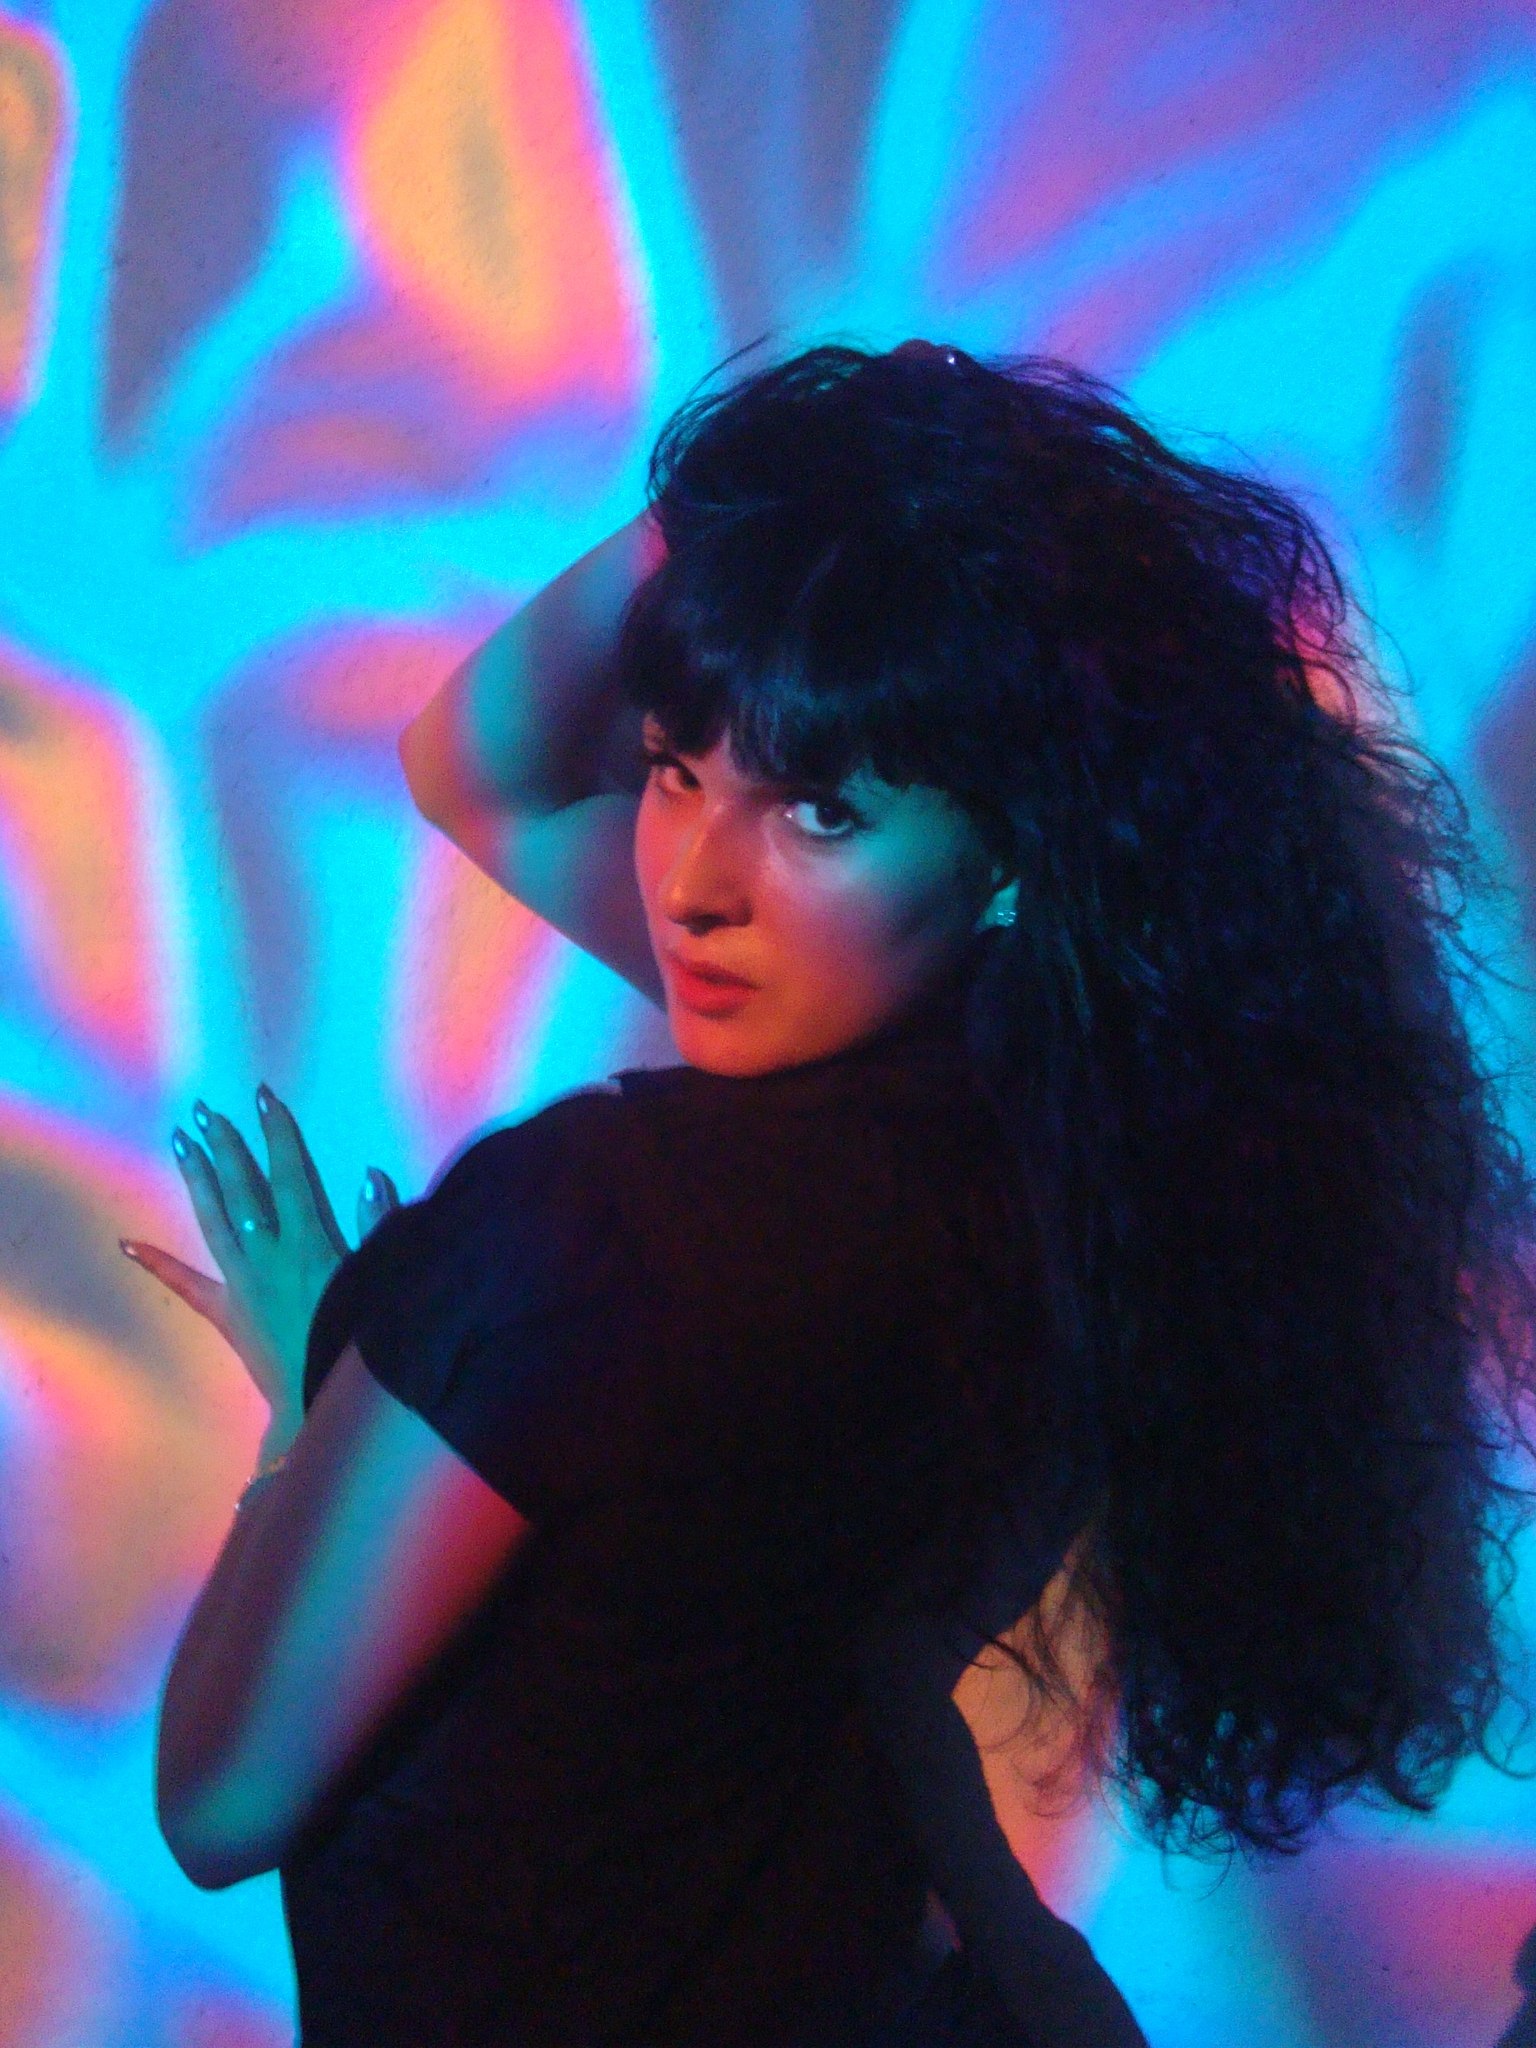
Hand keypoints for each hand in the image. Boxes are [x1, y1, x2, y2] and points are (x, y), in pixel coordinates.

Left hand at [121, 1085, 399, 1449]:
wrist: (322, 1401)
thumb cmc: (360, 1339)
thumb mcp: (379, 1277)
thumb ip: (378, 1225)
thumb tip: (370, 1176)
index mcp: (309, 1242)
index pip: (290, 1175)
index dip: (277, 1134)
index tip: (262, 1099)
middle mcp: (268, 1254)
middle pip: (244, 1189)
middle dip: (227, 1146)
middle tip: (206, 1109)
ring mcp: (241, 1283)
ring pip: (214, 1221)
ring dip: (199, 1179)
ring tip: (181, 1141)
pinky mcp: (225, 1313)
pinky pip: (186, 1286)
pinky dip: (157, 1264)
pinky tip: (128, 1243)